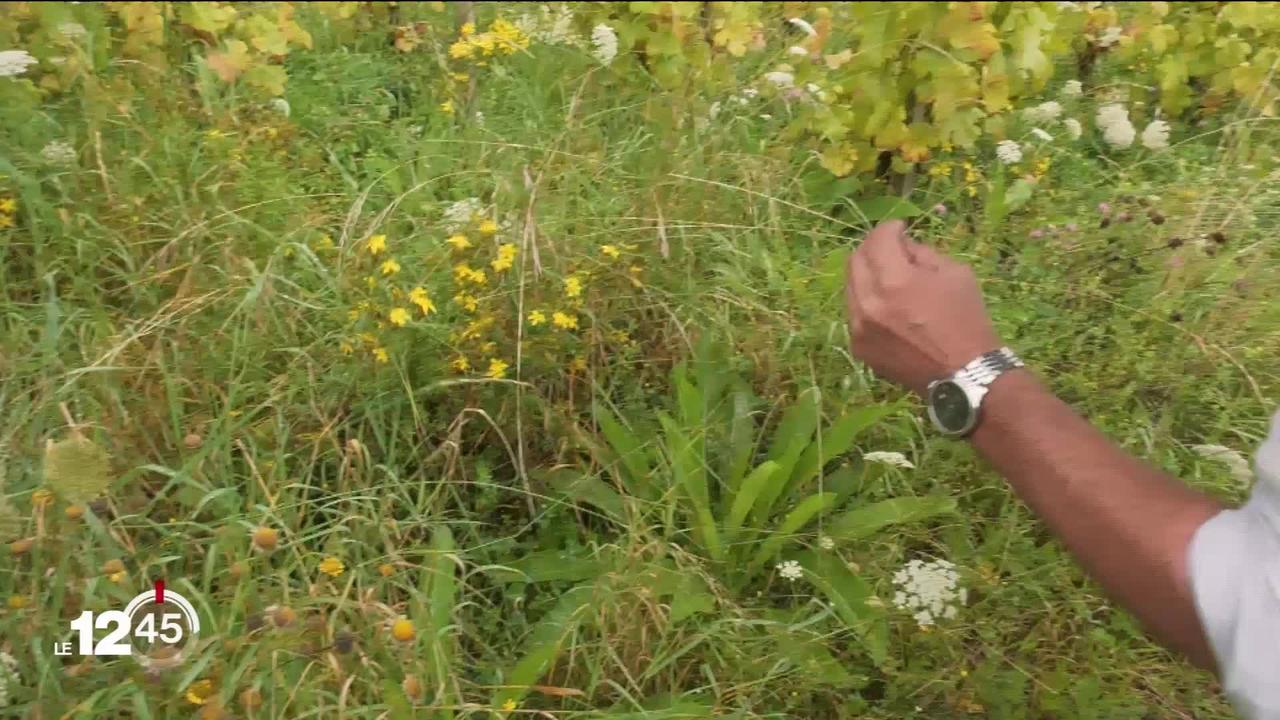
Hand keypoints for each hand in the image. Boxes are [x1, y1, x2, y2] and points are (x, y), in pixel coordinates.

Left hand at [845, 220, 1002, 395]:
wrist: (964, 373)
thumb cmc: (965, 319)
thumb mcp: (955, 273)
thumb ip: (921, 252)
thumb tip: (901, 245)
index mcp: (894, 281)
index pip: (877, 239)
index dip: (890, 228)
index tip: (900, 229)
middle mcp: (868, 302)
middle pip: (855, 259)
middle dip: (873, 247)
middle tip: (891, 249)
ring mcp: (858, 327)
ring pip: (851, 286)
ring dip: (868, 275)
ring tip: (891, 280)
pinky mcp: (858, 346)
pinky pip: (855, 312)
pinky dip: (868, 302)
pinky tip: (889, 308)